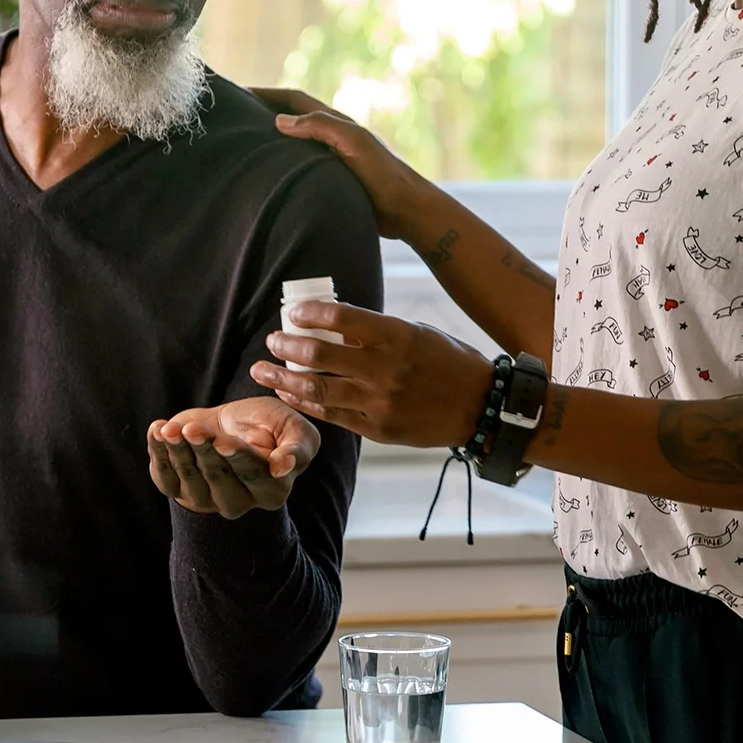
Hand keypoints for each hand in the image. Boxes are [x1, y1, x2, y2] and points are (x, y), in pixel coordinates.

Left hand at [146, 396, 319, 518]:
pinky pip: (164, 476)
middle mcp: (239, 501)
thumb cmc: (267, 425)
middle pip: (218, 476)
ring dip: (178, 449)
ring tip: (171, 428)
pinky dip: (158, 451)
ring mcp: (205, 499)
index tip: (223, 441)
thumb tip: (283, 466)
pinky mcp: (178, 489)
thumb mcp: (294, 427)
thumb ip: (299, 446)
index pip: (252, 474)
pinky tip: (158, 430)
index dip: (237, 457)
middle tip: (193, 429)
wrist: (231, 423)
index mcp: (272, 489)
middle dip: (204, 449)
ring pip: (189, 476)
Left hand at [250, 301, 497, 449]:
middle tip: (272, 341)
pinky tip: (288, 394)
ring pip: (318, 390)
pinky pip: (332, 415)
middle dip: (287, 346)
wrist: (481, 407)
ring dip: (283, 379)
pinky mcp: (378, 429)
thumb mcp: (417, 334)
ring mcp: (380, 403)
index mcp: (398, 337)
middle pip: (320, 356)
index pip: (341, 319)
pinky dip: (306, 403)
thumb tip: (331, 326)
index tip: (293, 312)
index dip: (310, 313)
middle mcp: (386, 370)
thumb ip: (377, 332)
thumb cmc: (449, 362)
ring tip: (262, 371)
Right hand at [251, 88, 438, 243]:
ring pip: (293, 145)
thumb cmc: (383, 175)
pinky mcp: (331, 180)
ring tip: (243, 147)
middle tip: (234, 118)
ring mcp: (331, 159)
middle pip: (291, 119)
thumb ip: (320, 127)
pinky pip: (298, 168)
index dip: (266, 94)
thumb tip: (279, 120)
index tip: (238, 94)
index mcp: (335, 122)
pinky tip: (267, 178)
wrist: (406, 211)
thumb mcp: (352, 143)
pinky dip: (280, 166)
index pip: (293, 100)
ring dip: (270, 141)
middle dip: (263, 114)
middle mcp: (331, 137)